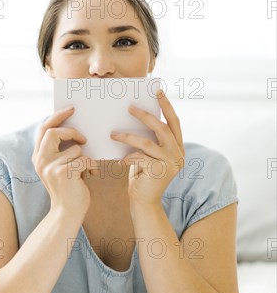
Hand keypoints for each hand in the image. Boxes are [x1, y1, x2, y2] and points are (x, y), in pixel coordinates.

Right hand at [32, 107, 96, 217]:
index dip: (56, 117)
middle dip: (72, 132)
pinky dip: (92, 167)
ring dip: (85, 159)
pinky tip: (90, 176)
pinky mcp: (63, 173)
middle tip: (84, 138)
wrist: (67, 213)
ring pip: (75, 149)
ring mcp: (50, 167)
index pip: (43, 129)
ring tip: (86, 171)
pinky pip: (84, 159)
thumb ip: (61, 150)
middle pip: (53, 132)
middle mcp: (40, 160)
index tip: (71, 109)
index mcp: (38, 156)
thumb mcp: (60, 167)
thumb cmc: (69, 188)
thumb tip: (76, 130)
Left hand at [110, 89, 184, 206]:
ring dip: (128, 136)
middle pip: (162, 128)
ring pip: (148, 142)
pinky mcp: (160, 172)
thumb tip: (134, 114)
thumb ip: (149, 139)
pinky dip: (128, 157)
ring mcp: (171, 163)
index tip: (158, 90)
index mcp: (178, 146)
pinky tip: (119, 159)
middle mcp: (179, 153)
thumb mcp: (148, 155)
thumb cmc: (142, 175)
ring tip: (113, 133)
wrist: (144, 202)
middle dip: (145, 116)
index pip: (174, 121)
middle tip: (129, 107)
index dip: (166, 105)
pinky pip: (140, 158)